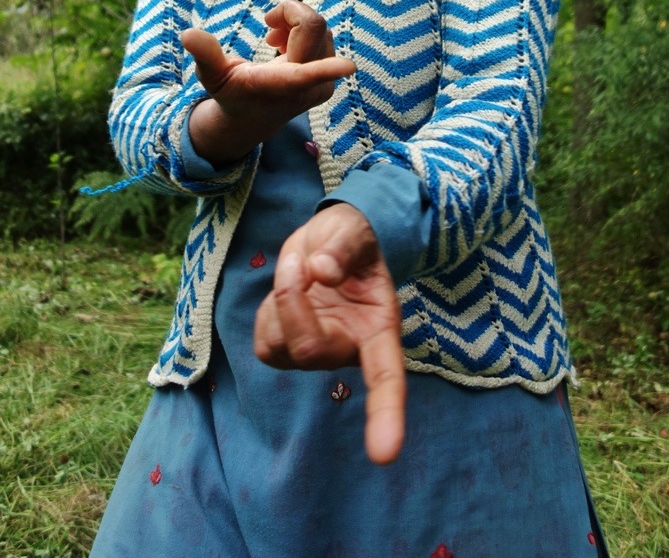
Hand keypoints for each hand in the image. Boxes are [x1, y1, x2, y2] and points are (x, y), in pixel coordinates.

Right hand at [182, 1, 354, 164]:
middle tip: (267, 24)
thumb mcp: (212, 75)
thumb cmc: (229, 93)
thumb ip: (205, 54)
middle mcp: (309, 87)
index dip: (328, 66)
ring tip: (273, 40)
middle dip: (290, 13)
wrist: (250, 120)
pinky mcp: (330, 80)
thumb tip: (188, 34)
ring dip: (296, 24)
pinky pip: (325, 37)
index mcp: (281, 85)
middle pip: (314, 25)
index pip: (308, 71)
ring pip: (320, 28)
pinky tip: (284, 47)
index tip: (348, 66)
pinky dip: (305, 33)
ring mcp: (324, 85)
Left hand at [253, 204, 405, 465]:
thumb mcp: (351, 231)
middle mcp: (351, 349)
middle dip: (292, 302)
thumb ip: (341, 248)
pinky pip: (265, 345)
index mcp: (380, 328)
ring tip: (298, 270)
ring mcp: (319, 353)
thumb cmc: (350, 239)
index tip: (384, 453)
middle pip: (310, 350)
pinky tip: (285, 295)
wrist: (330, 242)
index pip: (387, 377)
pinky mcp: (288, 352)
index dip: (386, 415)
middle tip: (299, 262)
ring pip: (281, 348)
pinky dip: (266, 314)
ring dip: (278, 301)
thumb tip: (323, 274)